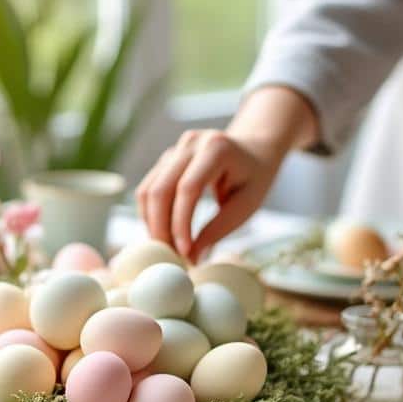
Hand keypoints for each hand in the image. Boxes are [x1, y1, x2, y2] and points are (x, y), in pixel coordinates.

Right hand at [136, 129, 284, 260]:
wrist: (254, 150)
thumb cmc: (255, 179)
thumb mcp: (246, 206)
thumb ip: (218, 229)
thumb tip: (191, 258)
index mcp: (217, 148)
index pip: (188, 188)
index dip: (181, 223)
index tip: (185, 252)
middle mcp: (191, 143)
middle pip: (160, 189)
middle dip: (161, 228)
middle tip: (170, 258)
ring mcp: (175, 149)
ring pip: (148, 190)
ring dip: (152, 224)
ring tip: (168, 249)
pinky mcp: (166, 159)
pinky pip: (148, 189)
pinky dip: (151, 215)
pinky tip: (163, 234)